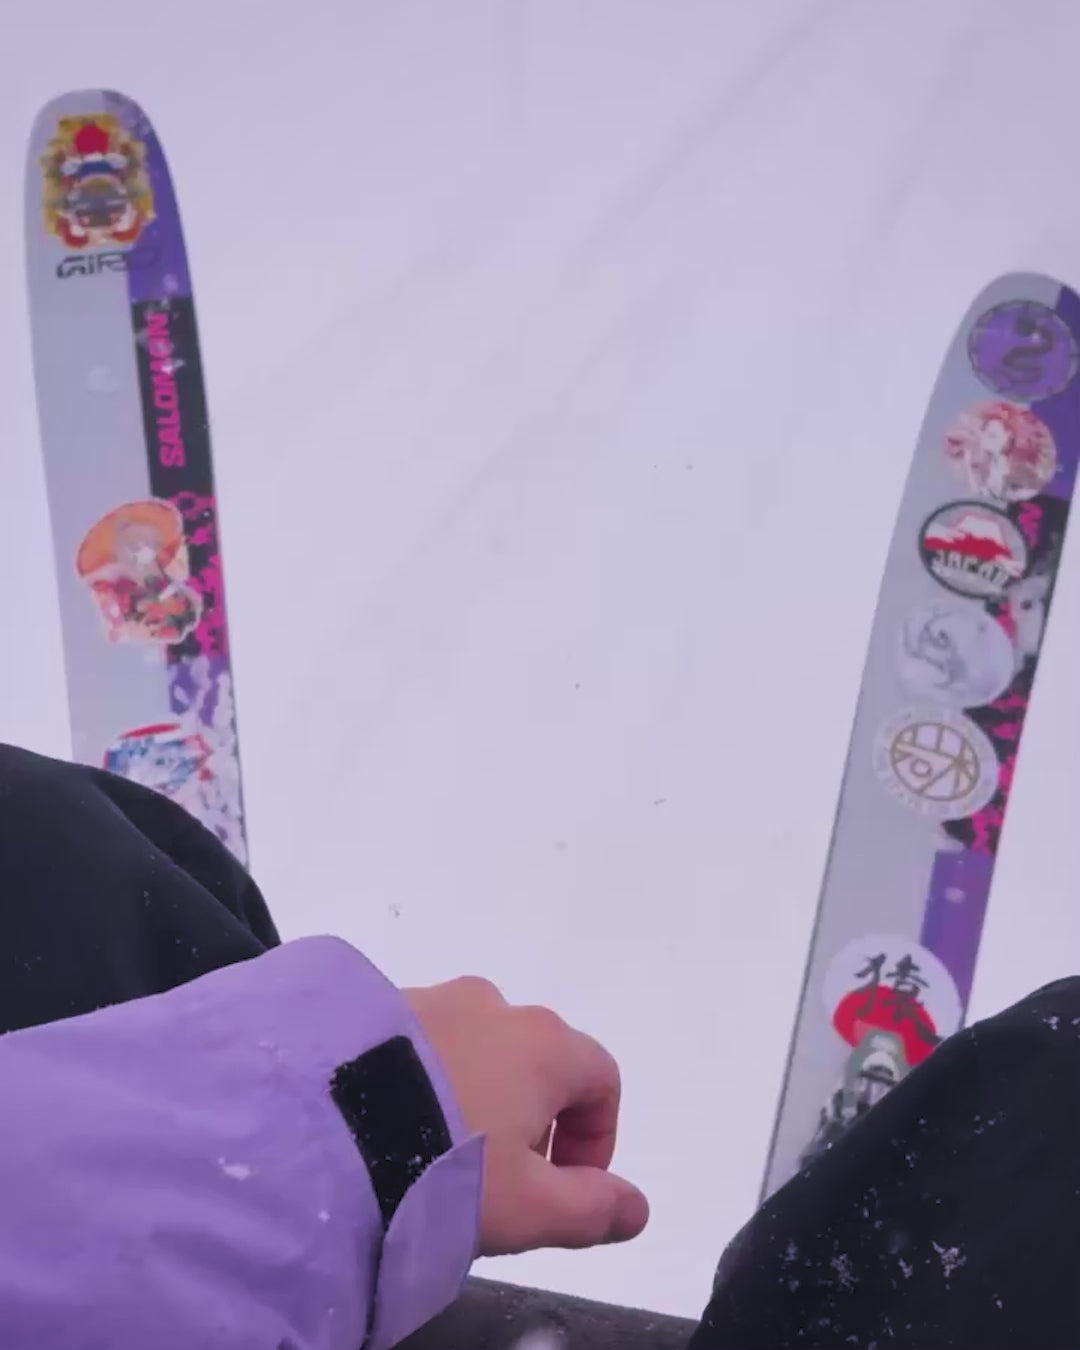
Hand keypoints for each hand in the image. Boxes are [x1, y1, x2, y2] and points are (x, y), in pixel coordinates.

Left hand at [403, 976, 648, 1256]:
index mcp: (543, 1044)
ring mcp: (430, 999)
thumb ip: (591, 1209)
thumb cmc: (444, 1166)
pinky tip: (392, 1125)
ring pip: (474, 1048)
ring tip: (435, 1153)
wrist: (323, 1126)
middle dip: (532, 1118)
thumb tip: (636, 1208)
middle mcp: (492, 1005)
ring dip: (474, 1095)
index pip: (600, 1078)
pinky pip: (419, 1042)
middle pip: (537, 1060)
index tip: (565, 1186)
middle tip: (499, 1179)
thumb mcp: (528, 1209)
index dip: (595, 1136)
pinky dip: (422, 1078)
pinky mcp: (376, 1007)